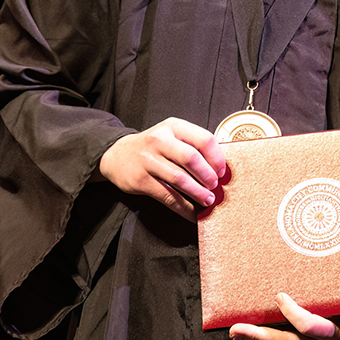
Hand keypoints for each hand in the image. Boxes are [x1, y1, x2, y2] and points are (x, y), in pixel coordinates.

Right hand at [95, 117, 226, 220]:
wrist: (117, 154)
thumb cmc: (153, 147)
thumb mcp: (172, 136)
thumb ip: (193, 146)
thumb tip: (219, 170)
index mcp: (174, 127)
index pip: (203, 139)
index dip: (217, 158)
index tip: (222, 172)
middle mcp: (160, 140)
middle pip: (191, 158)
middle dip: (207, 176)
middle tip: (214, 187)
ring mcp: (148, 159)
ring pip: (179, 179)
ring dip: (197, 193)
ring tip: (207, 200)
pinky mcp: (141, 179)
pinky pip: (167, 196)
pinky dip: (183, 207)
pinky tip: (192, 213)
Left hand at [228, 293, 339, 339]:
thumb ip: (333, 298)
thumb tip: (307, 278)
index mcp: (335, 334)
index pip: (307, 326)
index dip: (292, 312)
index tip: (280, 296)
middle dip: (258, 337)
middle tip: (236, 330)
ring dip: (261, 339)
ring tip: (240, 330)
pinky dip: (276, 338)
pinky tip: (262, 331)